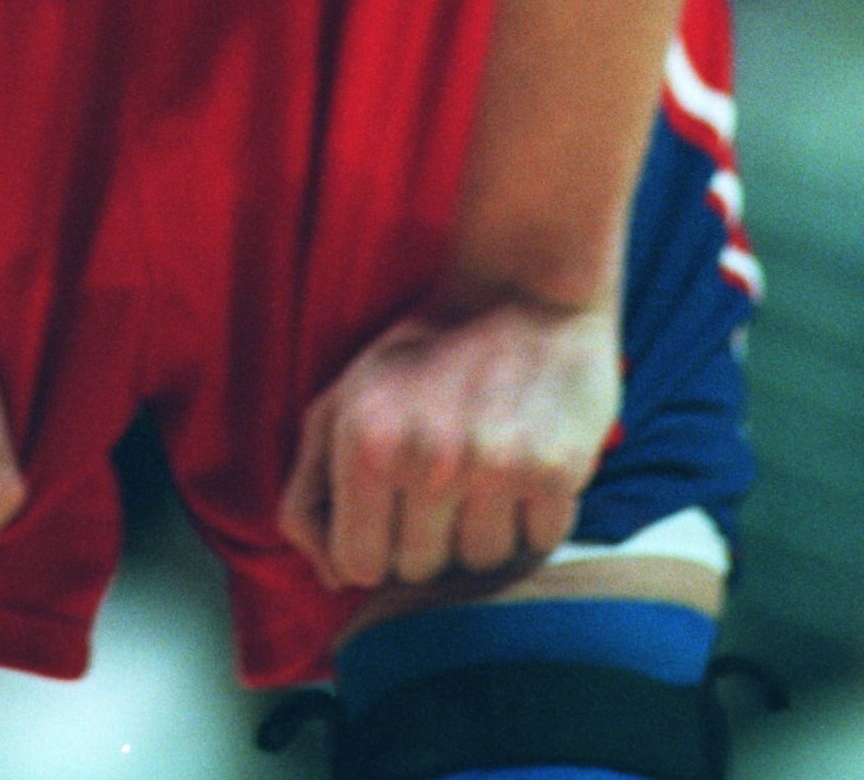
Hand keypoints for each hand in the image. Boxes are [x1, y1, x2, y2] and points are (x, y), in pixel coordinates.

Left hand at [278, 301, 619, 594]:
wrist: (524, 285)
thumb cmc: (421, 352)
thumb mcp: (340, 402)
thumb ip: (307, 493)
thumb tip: (331, 578)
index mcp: (366, 442)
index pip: (359, 566)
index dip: (376, 543)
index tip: (392, 506)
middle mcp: (429, 459)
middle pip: (422, 571)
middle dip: (429, 535)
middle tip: (445, 473)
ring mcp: (496, 467)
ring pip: (485, 564)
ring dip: (486, 528)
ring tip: (487, 464)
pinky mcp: (556, 471)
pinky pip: (541, 542)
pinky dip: (537, 514)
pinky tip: (527, 460)